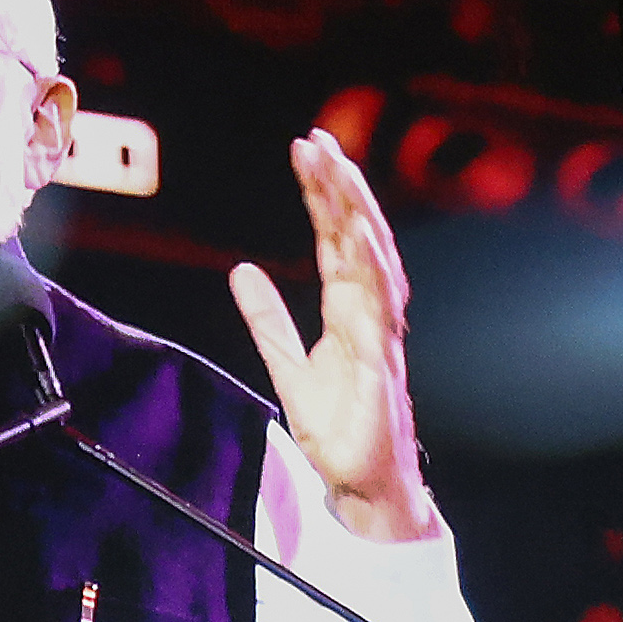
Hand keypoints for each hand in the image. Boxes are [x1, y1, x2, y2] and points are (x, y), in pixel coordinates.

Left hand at [229, 129, 436, 543]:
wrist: (361, 482)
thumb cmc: (337, 427)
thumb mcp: (286, 366)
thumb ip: (267, 320)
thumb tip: (242, 272)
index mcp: (347, 308)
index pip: (334, 237)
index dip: (321, 194)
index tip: (305, 150)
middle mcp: (369, 311)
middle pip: (356, 234)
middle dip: (339, 186)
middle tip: (318, 140)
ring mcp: (379, 332)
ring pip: (372, 258)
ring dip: (356, 212)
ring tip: (338, 169)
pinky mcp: (381, 361)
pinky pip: (378, 306)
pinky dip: (370, 267)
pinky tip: (357, 233)